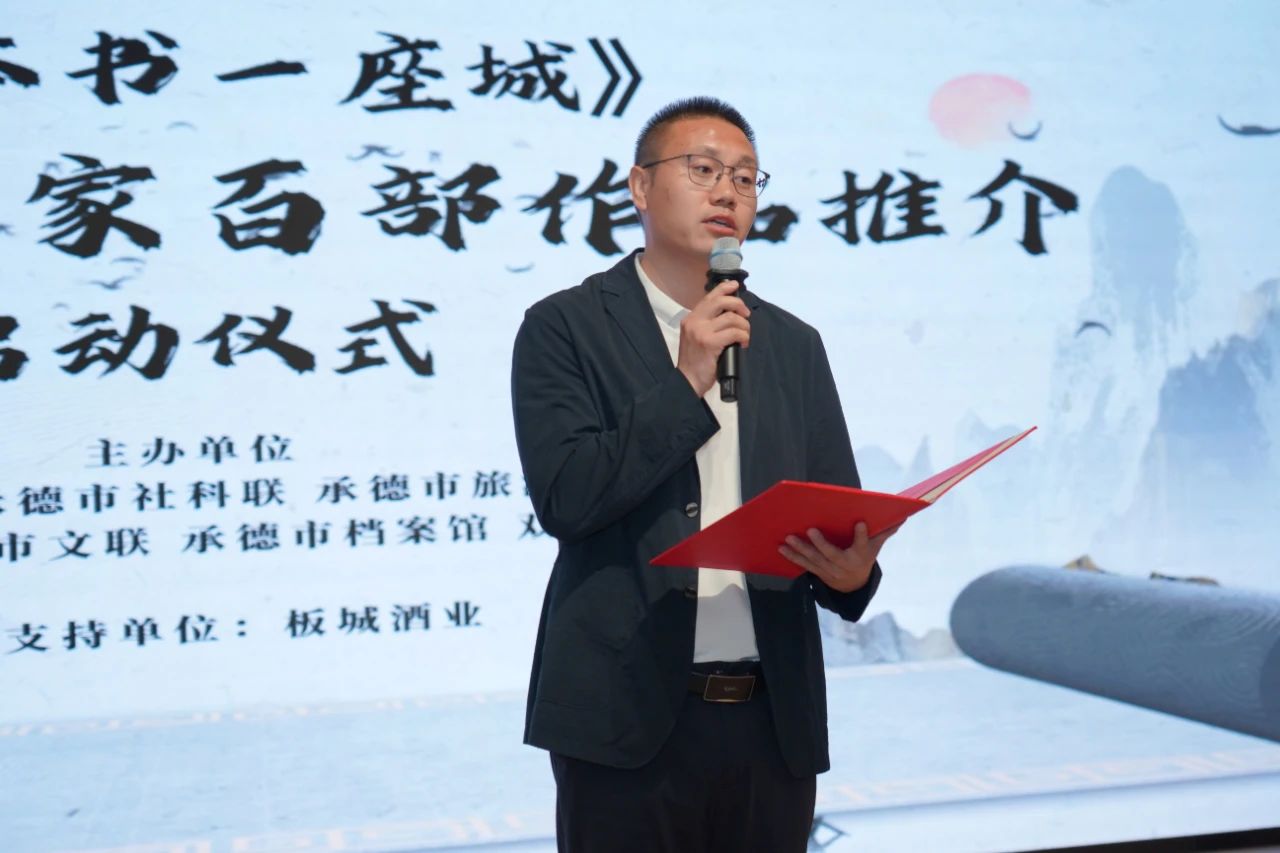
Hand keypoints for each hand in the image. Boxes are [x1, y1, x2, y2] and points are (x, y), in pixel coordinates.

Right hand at [676, 280, 749, 396]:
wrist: (687, 381)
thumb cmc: (695, 362)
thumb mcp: (696, 337)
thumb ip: (707, 324)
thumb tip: (730, 313)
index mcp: (690, 319)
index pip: (709, 297)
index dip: (724, 288)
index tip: (735, 286)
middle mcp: (694, 322)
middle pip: (720, 302)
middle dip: (738, 305)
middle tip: (746, 315)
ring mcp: (701, 332)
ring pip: (731, 318)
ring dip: (744, 326)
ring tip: (745, 335)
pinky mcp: (710, 343)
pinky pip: (734, 332)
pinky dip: (743, 336)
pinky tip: (743, 343)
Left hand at [780, 522, 898, 592]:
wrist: (854, 585)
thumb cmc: (864, 557)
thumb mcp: (875, 546)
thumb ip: (884, 532)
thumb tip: (902, 517)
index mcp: (860, 555)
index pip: (862, 544)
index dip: (861, 534)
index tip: (859, 523)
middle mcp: (844, 564)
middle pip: (832, 554)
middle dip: (820, 543)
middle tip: (810, 530)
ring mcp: (829, 570)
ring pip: (814, 560)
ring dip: (800, 550)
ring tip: (788, 538)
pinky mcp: (818, 572)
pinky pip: (804, 565)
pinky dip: (792, 557)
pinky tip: (781, 548)